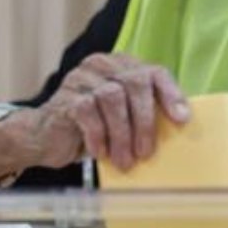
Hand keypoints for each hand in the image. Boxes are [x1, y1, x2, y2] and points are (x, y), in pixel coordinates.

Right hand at [36, 53, 190, 170]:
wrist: (45, 138)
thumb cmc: (90, 130)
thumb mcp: (122, 120)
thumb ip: (143, 116)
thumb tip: (178, 134)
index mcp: (122, 67)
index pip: (154, 72)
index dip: (171, 94)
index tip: (182, 120)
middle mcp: (103, 66)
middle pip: (135, 83)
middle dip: (145, 121)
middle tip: (146, 152)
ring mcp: (82, 78)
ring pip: (112, 98)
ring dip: (122, 134)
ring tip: (125, 161)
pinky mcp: (67, 96)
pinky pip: (88, 112)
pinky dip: (98, 136)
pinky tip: (101, 153)